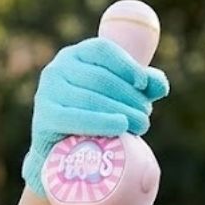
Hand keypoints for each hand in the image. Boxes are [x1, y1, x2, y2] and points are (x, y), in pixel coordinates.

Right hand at [22, 38, 169, 196]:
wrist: (59, 153)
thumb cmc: (92, 119)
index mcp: (75, 55)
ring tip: (141, 126)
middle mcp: (57, 69)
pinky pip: (73, 118)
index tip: (145, 85)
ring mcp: (47, 93)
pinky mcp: (44, 118)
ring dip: (121, 111)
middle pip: (100, 77)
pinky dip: (99, 122)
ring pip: (90, 98)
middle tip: (146, 116)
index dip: (127, 64)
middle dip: (129, 97)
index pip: (103, 50)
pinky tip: (119, 126)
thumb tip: (160, 85)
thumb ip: (140, 86)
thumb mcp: (117, 96)